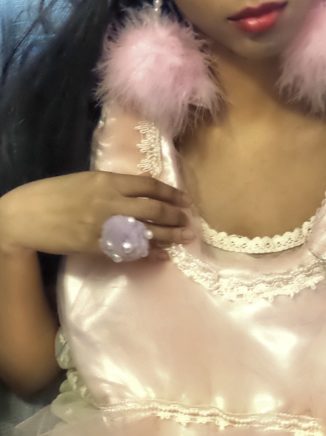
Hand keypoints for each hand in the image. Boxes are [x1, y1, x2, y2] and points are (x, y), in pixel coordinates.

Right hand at [0, 171, 193, 259]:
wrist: (27, 216)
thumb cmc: (56, 193)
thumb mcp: (87, 180)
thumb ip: (116, 184)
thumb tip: (143, 187)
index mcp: (109, 182)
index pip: (150, 186)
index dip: (171, 194)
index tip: (184, 200)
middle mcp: (111, 203)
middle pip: (154, 210)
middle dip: (175, 216)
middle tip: (187, 221)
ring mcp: (106, 227)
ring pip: (147, 232)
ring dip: (169, 236)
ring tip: (185, 238)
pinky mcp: (98, 247)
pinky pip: (131, 251)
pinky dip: (150, 253)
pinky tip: (164, 255)